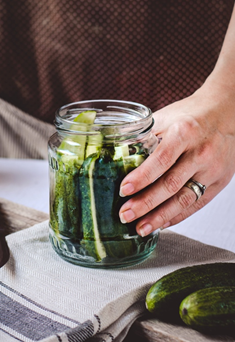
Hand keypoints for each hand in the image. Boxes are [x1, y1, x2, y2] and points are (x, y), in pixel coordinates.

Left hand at [118, 83, 234, 236]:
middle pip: (171, 184)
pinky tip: (161, 223)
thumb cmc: (188, 115)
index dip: (141, 177)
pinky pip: (197, 204)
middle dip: (145, 203)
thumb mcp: (164, 118)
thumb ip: (144, 138)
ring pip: (184, 199)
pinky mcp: (219, 182)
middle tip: (125, 215)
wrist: (224, 113)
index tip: (123, 190)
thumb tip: (116, 158)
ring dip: (160, 216)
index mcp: (184, 132)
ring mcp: (212, 169)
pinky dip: (178, 216)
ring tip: (141, 228)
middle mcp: (201, 152)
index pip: (160, 159)